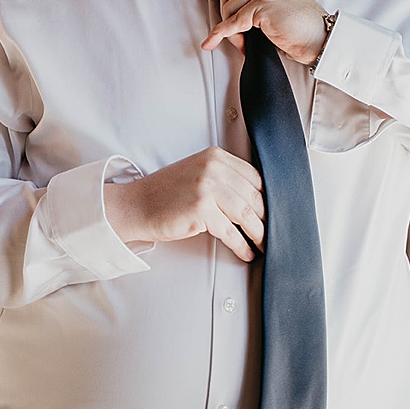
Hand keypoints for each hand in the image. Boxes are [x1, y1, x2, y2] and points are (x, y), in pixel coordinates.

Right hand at [102, 147, 264, 262]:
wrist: (136, 205)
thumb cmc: (165, 194)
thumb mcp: (196, 173)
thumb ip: (223, 178)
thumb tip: (256, 200)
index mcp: (215, 156)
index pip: (255, 177)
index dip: (267, 198)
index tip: (273, 213)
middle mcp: (213, 168)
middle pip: (253, 197)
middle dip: (267, 219)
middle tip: (273, 234)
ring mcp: (207, 187)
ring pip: (246, 215)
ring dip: (259, 235)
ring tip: (263, 246)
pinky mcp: (201, 209)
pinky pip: (231, 232)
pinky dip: (242, 245)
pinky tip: (246, 252)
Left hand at [201, 0, 328, 65]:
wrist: (323, 38)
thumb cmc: (306, 26)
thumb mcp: (284, 1)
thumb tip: (236, 10)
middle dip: (225, 17)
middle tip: (235, 35)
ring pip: (228, 8)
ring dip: (229, 30)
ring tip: (242, 42)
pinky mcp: (263, 7)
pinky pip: (233, 22)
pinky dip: (221, 34)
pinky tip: (212, 42)